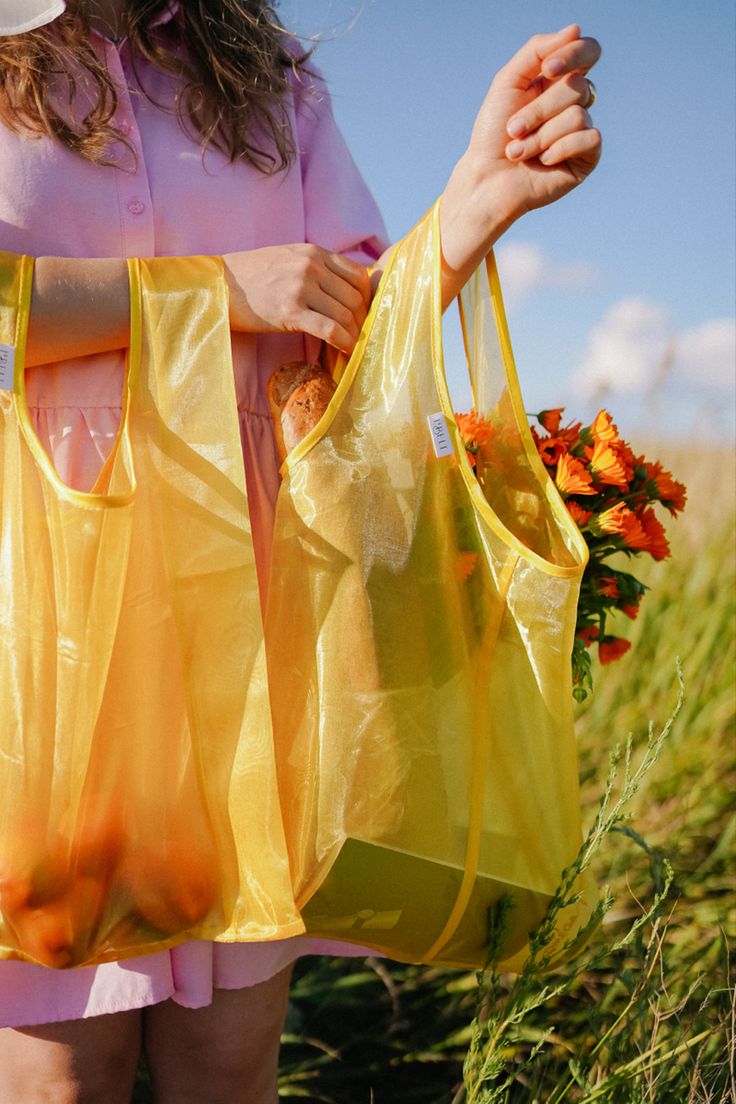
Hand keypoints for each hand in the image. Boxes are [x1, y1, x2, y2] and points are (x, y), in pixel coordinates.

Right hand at [223, 244, 370, 353]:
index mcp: (313, 252)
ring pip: (346, 315)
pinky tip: (344, 351)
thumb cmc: (252, 277)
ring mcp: (301, 287)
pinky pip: (330, 330)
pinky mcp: (290, 311)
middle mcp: (311, 266)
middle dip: (361, 321)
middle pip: (355, 298)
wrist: (218, 285)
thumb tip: (343, 290)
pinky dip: (343, 343)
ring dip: (353, 335)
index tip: (362, 316)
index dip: (366, 300)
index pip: (358, 276)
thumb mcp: (288, 259)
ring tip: (350, 346)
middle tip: (358, 337)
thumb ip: (317, 268)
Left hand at [471, 24, 601, 219]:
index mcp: (559, 81)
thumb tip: (576, 29)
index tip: (547, 69)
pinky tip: (543, 162)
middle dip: (538, 110)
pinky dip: (559, 149)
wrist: (487, 178)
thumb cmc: (493, 133)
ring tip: (519, 151)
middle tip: (513, 129)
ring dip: (540, 135)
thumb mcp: (508, 82)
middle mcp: (575, 103)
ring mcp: (583, 130)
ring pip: (577, 114)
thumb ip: (537, 51)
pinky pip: (590, 137)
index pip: (587, 52)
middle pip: (576, 87)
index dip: (573, 55)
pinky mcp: (588, 157)